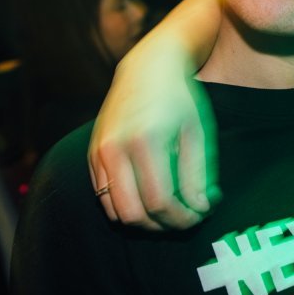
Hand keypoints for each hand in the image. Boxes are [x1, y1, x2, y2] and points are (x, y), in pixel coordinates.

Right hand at [88, 41, 218, 229]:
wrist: (148, 68)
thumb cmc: (181, 99)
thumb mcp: (199, 133)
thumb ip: (199, 174)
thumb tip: (201, 209)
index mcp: (146, 142)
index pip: (160, 202)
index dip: (182, 218)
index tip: (200, 216)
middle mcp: (115, 150)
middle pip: (133, 214)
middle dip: (163, 226)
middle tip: (186, 218)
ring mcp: (98, 153)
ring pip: (114, 210)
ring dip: (144, 220)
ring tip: (170, 210)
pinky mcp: (92, 155)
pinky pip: (103, 196)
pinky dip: (127, 206)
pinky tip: (150, 197)